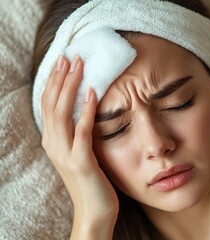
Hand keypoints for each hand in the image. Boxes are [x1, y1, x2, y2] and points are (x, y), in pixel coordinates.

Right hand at [41, 55, 118, 238]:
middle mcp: (54, 145)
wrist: (94, 211)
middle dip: (60, 77)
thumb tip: (83, 109)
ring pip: (62, 113)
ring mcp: (65, 154)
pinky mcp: (81, 162)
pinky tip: (92, 92)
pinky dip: (86, 110)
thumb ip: (76, 133)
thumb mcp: (79, 153)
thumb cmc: (90, 180)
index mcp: (53, 141)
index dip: (54, 82)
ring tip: (79, 65)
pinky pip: (82, 131)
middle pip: (52, 104)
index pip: (49, 105)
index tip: (63, 61)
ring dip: (70, 86)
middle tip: (70, 56)